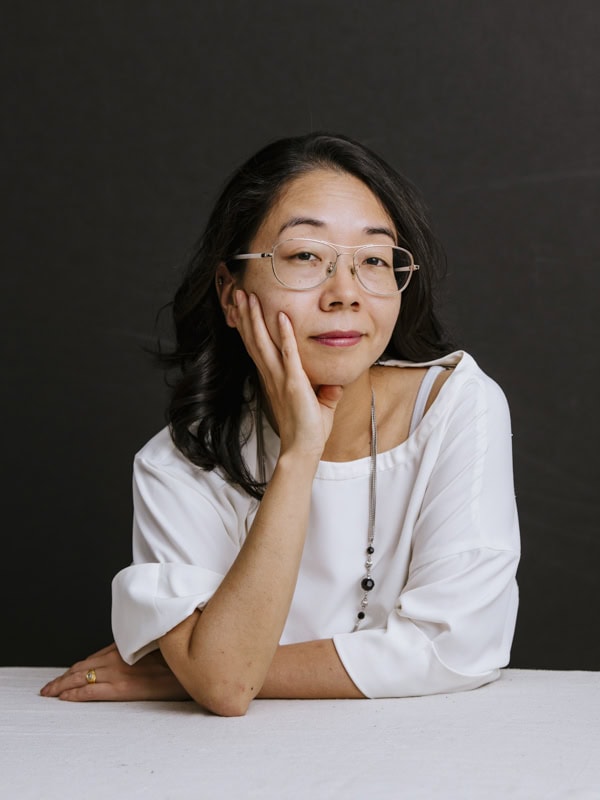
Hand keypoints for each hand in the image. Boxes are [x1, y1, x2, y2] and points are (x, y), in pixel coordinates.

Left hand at [39, 643, 188, 701]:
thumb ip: (142, 651)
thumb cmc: (177, 661)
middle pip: (82, 666)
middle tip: (49, 687)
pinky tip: (64, 698)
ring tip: (50, 693)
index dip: (77, 666)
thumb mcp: (158, 649)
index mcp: (127, 647)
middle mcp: (119, 657)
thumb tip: (136, 657)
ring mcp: (119, 672)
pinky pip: (90, 692)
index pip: (94, 657)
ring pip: (81, 677)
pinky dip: (74, 694)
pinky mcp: (122, 688)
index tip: (67, 673)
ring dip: (62, 685)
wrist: (190, 669)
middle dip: (63, 677)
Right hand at [232, 290, 342, 457]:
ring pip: (263, 343)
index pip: (257, 347)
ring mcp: (280, 379)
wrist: (303, 450)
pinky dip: (285, 336)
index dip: (248, 327)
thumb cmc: (308, 431)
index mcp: (273, 379)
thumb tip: (334, 385)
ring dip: (256, 318)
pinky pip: (288, 355)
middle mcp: (271, 376)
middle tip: (239, 292)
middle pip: (254, 340)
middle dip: (246, 315)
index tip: (242, 308)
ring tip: (249, 297)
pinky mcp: (294, 384)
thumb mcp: (319, 407)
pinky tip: (281, 317)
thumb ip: (325, 393)